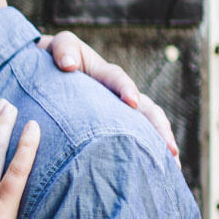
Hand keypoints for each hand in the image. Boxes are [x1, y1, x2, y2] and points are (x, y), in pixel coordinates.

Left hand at [38, 31, 177, 155]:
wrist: (48, 67)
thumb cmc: (54, 56)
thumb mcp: (59, 46)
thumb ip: (64, 50)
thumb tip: (68, 66)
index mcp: (104, 74)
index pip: (118, 80)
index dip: (126, 89)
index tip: (131, 102)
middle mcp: (117, 94)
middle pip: (145, 109)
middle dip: (158, 128)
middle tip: (169, 149)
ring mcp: (117, 110)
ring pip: (143, 126)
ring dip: (158, 145)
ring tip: (170, 167)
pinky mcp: (110, 126)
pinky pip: (129, 138)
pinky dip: (141, 153)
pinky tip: (149, 172)